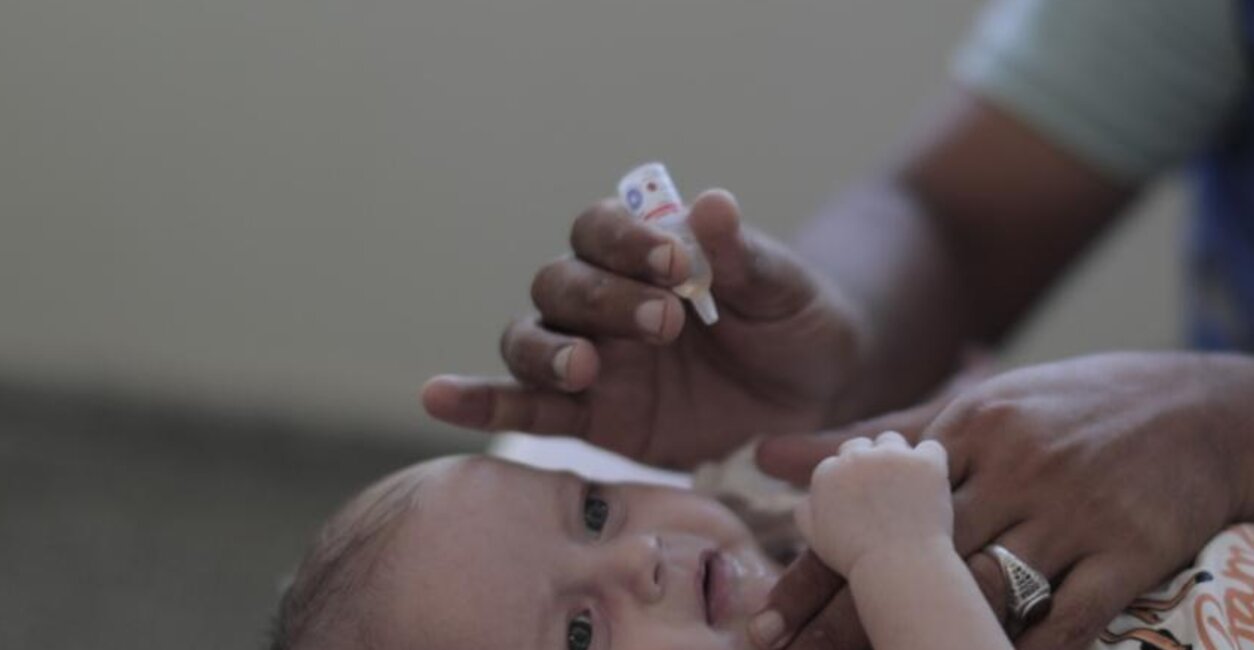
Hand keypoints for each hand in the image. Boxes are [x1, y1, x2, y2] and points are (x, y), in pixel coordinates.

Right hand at [420, 189, 863, 467]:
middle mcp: (603, 300)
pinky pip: (523, 408)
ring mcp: (590, 359)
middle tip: (665, 322)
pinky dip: (478, 401)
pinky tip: (438, 397)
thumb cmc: (798, 326)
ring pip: (531, 340)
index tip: (677, 261)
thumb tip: (713, 202)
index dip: (628, 240)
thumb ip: (745, 256)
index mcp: (645, 253)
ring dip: (547, 349)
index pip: (604, 228)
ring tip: (587, 366)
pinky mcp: (589, 418)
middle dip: (604, 298)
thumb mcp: (787, 291)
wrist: (816, 395)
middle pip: (561, 284)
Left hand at [751, 353, 1250, 649]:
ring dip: (927, 638)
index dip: (820, 565)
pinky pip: (1069, 618)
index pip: (879, 505)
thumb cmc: (1080, 407)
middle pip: (921, 555)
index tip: (766, 614)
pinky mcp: (1129, 551)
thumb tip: (766, 455)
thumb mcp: (981, 403)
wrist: (1208, 410)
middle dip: (851, 617)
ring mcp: (1075, 511)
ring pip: (987, 589)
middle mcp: (1017, 465)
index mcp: (973, 424)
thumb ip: (878, 436)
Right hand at [794, 432, 952, 575]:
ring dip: (897, 457)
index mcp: (827, 473)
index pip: (838, 461)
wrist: (899, 568)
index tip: (863, 500)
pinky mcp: (926, 462)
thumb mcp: (816, 539)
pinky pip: (931, 448)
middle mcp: (857, 457)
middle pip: (862, 445)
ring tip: (907, 488)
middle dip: (870, 463)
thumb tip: (808, 497)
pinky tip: (930, 483)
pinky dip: (931, 462)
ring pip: (893, 441)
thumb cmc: (856, 560)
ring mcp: (893, 456)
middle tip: (884, 493)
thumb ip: (806, 511)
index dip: (851, 480)